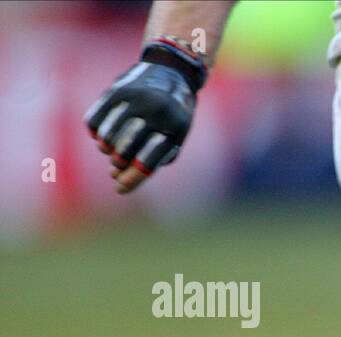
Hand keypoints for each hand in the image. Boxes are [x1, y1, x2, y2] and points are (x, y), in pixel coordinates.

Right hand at [84, 41, 204, 193]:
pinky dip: (94, 132)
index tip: (119, 189)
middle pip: (125, 150)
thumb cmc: (172, 115)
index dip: (132, 178)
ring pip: (108, 135)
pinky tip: (101, 135)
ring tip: (110, 149)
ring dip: (105, 149)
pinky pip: (95, 119)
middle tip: (117, 163)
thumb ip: (153, 159)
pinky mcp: (117, 90)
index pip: (149, 160)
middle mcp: (155, 112)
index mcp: (173, 128)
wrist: (172, 72)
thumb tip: (117, 177)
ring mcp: (135, 99)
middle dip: (118, 163)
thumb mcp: (174, 137)